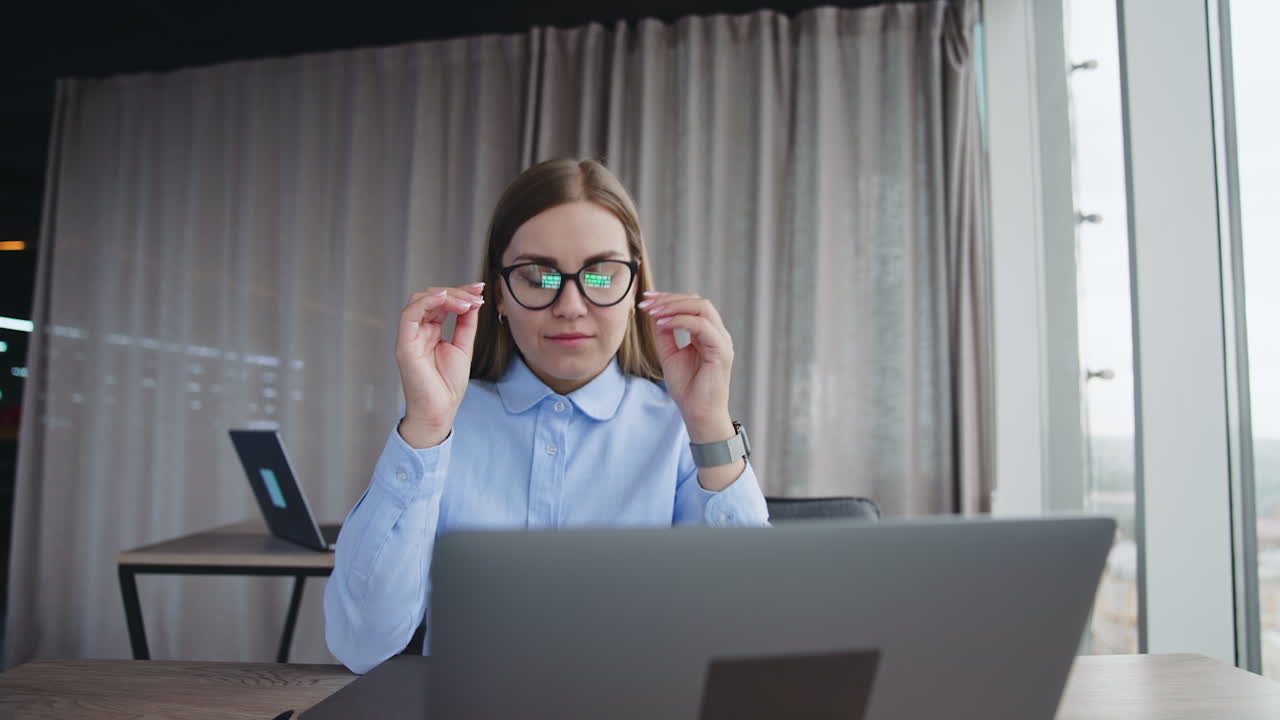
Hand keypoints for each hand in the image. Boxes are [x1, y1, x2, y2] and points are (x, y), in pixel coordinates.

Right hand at [395, 282, 484, 447]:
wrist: (439, 411)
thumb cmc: (447, 386)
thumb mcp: (463, 347)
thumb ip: (466, 324)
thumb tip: (473, 301)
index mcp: (431, 332)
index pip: (441, 303)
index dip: (460, 293)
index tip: (479, 290)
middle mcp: (418, 331)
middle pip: (431, 298)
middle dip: (456, 292)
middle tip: (476, 296)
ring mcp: (410, 336)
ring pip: (420, 300)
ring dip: (446, 296)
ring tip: (467, 302)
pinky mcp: (405, 344)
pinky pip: (410, 314)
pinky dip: (427, 302)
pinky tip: (446, 299)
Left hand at [639, 291, 735, 442]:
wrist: (698, 414)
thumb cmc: (687, 389)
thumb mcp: (670, 355)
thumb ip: (666, 334)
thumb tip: (657, 313)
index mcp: (708, 334)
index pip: (692, 305)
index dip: (669, 298)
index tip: (646, 300)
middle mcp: (718, 334)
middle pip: (698, 302)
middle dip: (670, 299)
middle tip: (647, 303)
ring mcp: (722, 341)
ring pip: (702, 308)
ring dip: (674, 306)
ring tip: (653, 312)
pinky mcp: (721, 351)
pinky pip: (702, 326)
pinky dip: (681, 321)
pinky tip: (662, 323)